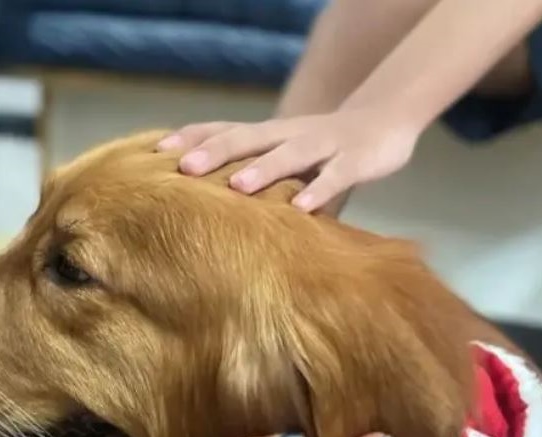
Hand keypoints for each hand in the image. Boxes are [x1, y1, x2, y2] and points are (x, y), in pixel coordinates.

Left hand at [157, 110, 419, 213]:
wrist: (385, 120)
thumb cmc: (323, 149)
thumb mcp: (284, 159)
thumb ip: (254, 178)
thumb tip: (206, 210)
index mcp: (269, 134)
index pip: (224, 129)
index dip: (192, 138)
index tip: (155, 153)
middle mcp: (289, 134)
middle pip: (248, 138)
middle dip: (215, 152)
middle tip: (183, 168)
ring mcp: (324, 145)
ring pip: (289, 154)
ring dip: (263, 169)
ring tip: (236, 185)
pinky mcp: (356, 159)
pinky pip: (336, 177)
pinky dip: (319, 191)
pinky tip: (302, 207)